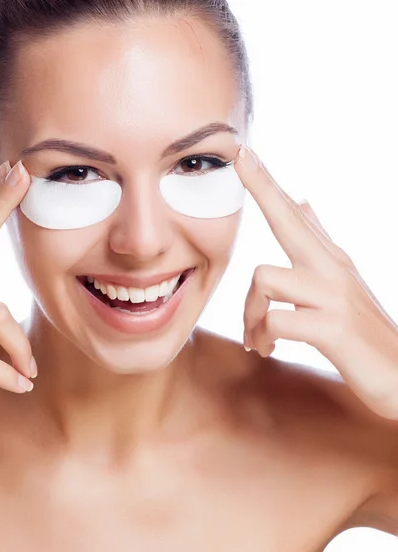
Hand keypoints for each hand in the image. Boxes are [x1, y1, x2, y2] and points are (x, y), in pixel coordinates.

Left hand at [234, 145, 397, 420]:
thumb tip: (303, 201)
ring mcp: (334, 297)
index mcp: (330, 260)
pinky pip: (276, 320)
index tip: (244, 152)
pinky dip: (263, 336)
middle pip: (289, 221)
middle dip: (263, 188)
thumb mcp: (341, 282)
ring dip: (250, 314)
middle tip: (240, 154)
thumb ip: (319, 242)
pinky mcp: (333, 328)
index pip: (294, 214)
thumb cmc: (361, 330)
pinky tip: (268, 348)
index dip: (268, 184)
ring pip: (265, 278)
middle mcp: (333, 269)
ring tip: (258, 336)